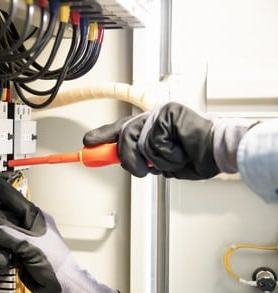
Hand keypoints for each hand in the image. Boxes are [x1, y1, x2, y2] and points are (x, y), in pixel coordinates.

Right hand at [0, 175, 120, 292]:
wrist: (62, 287)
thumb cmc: (56, 263)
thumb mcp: (28, 244)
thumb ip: (4, 233)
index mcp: (34, 215)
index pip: (11, 197)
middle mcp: (27, 225)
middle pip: (0, 219)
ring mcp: (21, 239)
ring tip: (4, 259)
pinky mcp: (17, 253)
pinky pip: (0, 250)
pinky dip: (1, 258)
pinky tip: (7, 264)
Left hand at [83, 102, 255, 179]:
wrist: (217, 152)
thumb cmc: (193, 156)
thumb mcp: (158, 161)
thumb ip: (139, 157)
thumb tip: (119, 159)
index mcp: (149, 126)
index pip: (120, 129)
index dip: (102, 136)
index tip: (87, 143)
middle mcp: (152, 117)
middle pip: (124, 137)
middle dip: (131, 159)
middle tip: (142, 167)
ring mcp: (159, 113)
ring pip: (138, 143)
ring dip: (156, 161)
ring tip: (174, 156)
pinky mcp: (168, 113)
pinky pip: (155, 142)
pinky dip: (168, 154)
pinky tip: (182, 148)